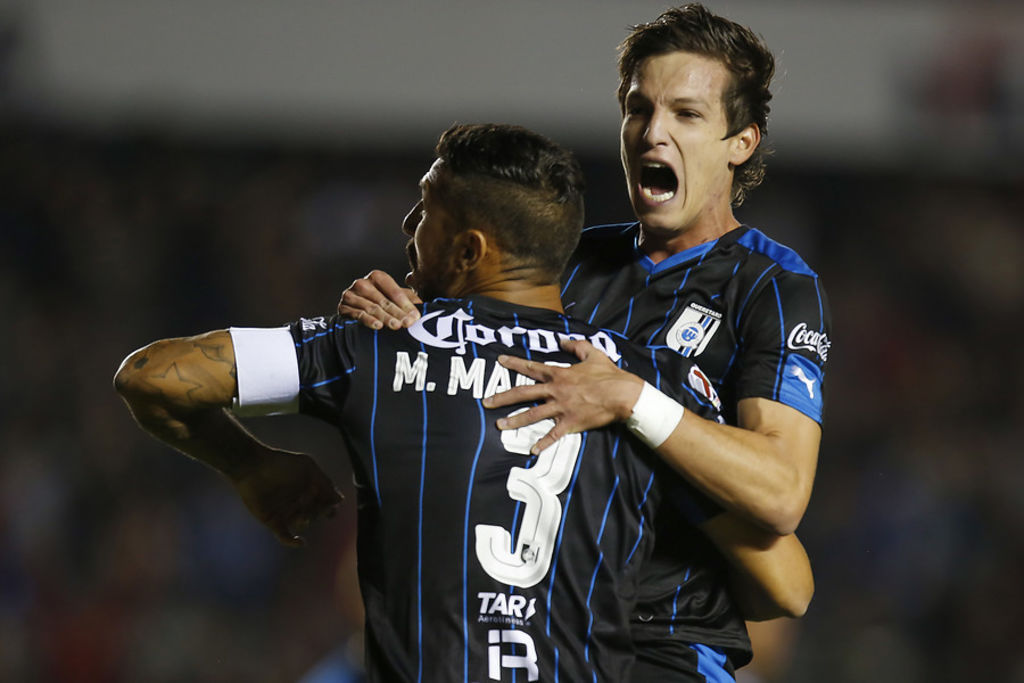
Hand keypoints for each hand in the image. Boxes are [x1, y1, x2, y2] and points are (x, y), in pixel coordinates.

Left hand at [231, 448, 342, 546]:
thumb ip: (325, 481)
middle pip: (317, 513)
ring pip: (304, 522)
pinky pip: (285, 536)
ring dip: (306, 519)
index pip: (326, 501)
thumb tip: (339, 499)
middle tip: (314, 505)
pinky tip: (300, 542)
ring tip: (301, 512)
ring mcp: (286, 511)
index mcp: (309, 488)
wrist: (253, 467)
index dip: (331, 504)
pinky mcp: (273, 521)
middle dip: (319, 511)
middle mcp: (299, 500)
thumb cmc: (281, 464)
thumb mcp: (308, 467)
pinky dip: (293, 542)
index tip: (331, 504)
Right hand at [337, 270, 421, 329]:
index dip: (405, 304)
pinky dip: (368, 320)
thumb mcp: (397, 301)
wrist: (356, 314)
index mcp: (377, 277)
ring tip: (396, 326)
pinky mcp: (343, 308)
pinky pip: (357, 314)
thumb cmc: (383, 306)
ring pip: (371, 307)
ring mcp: (351, 295)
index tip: (415, 316)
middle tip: (408, 324)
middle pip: (382, 300)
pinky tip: (377, 326)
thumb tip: (428, 308)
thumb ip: (410, 301)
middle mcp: (362, 283)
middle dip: (397, 313)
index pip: (393, 290)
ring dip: (385, 317)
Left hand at [481, 339, 644, 453]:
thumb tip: (563, 340)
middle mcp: (555, 391)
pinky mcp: (570, 423)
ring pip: (532, 415)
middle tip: (486, 401)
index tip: (499, 360)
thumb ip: (576, 346)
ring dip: (514, 421)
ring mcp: (561, 408)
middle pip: (523, 393)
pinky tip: (532, 450)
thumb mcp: (593, 353)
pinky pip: (554, 435)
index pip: (531, 367)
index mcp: (559, 374)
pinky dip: (543, 443)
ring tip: (499, 426)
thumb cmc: (609, 374)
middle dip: (502, 397)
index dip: (514, 363)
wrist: (622, 394)